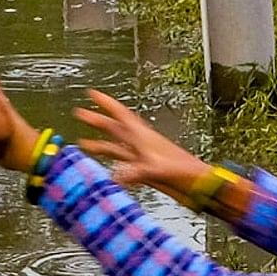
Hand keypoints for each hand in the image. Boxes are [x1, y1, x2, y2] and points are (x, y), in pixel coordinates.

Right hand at [70, 90, 213, 200]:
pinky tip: (103, 169)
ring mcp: (141, 156)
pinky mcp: (144, 169)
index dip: (106, 103)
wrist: (197, 182)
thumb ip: (136, 173)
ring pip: (115, 146)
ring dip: (99, 144)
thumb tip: (116, 177)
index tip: (91, 93)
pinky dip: (110, 165)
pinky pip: (122, 164)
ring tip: (82, 142)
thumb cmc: (182, 170)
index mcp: (142, 136)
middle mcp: (139, 143)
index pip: (120, 114)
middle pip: (114, 128)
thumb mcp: (158, 169)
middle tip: (80, 112)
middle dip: (97, 120)